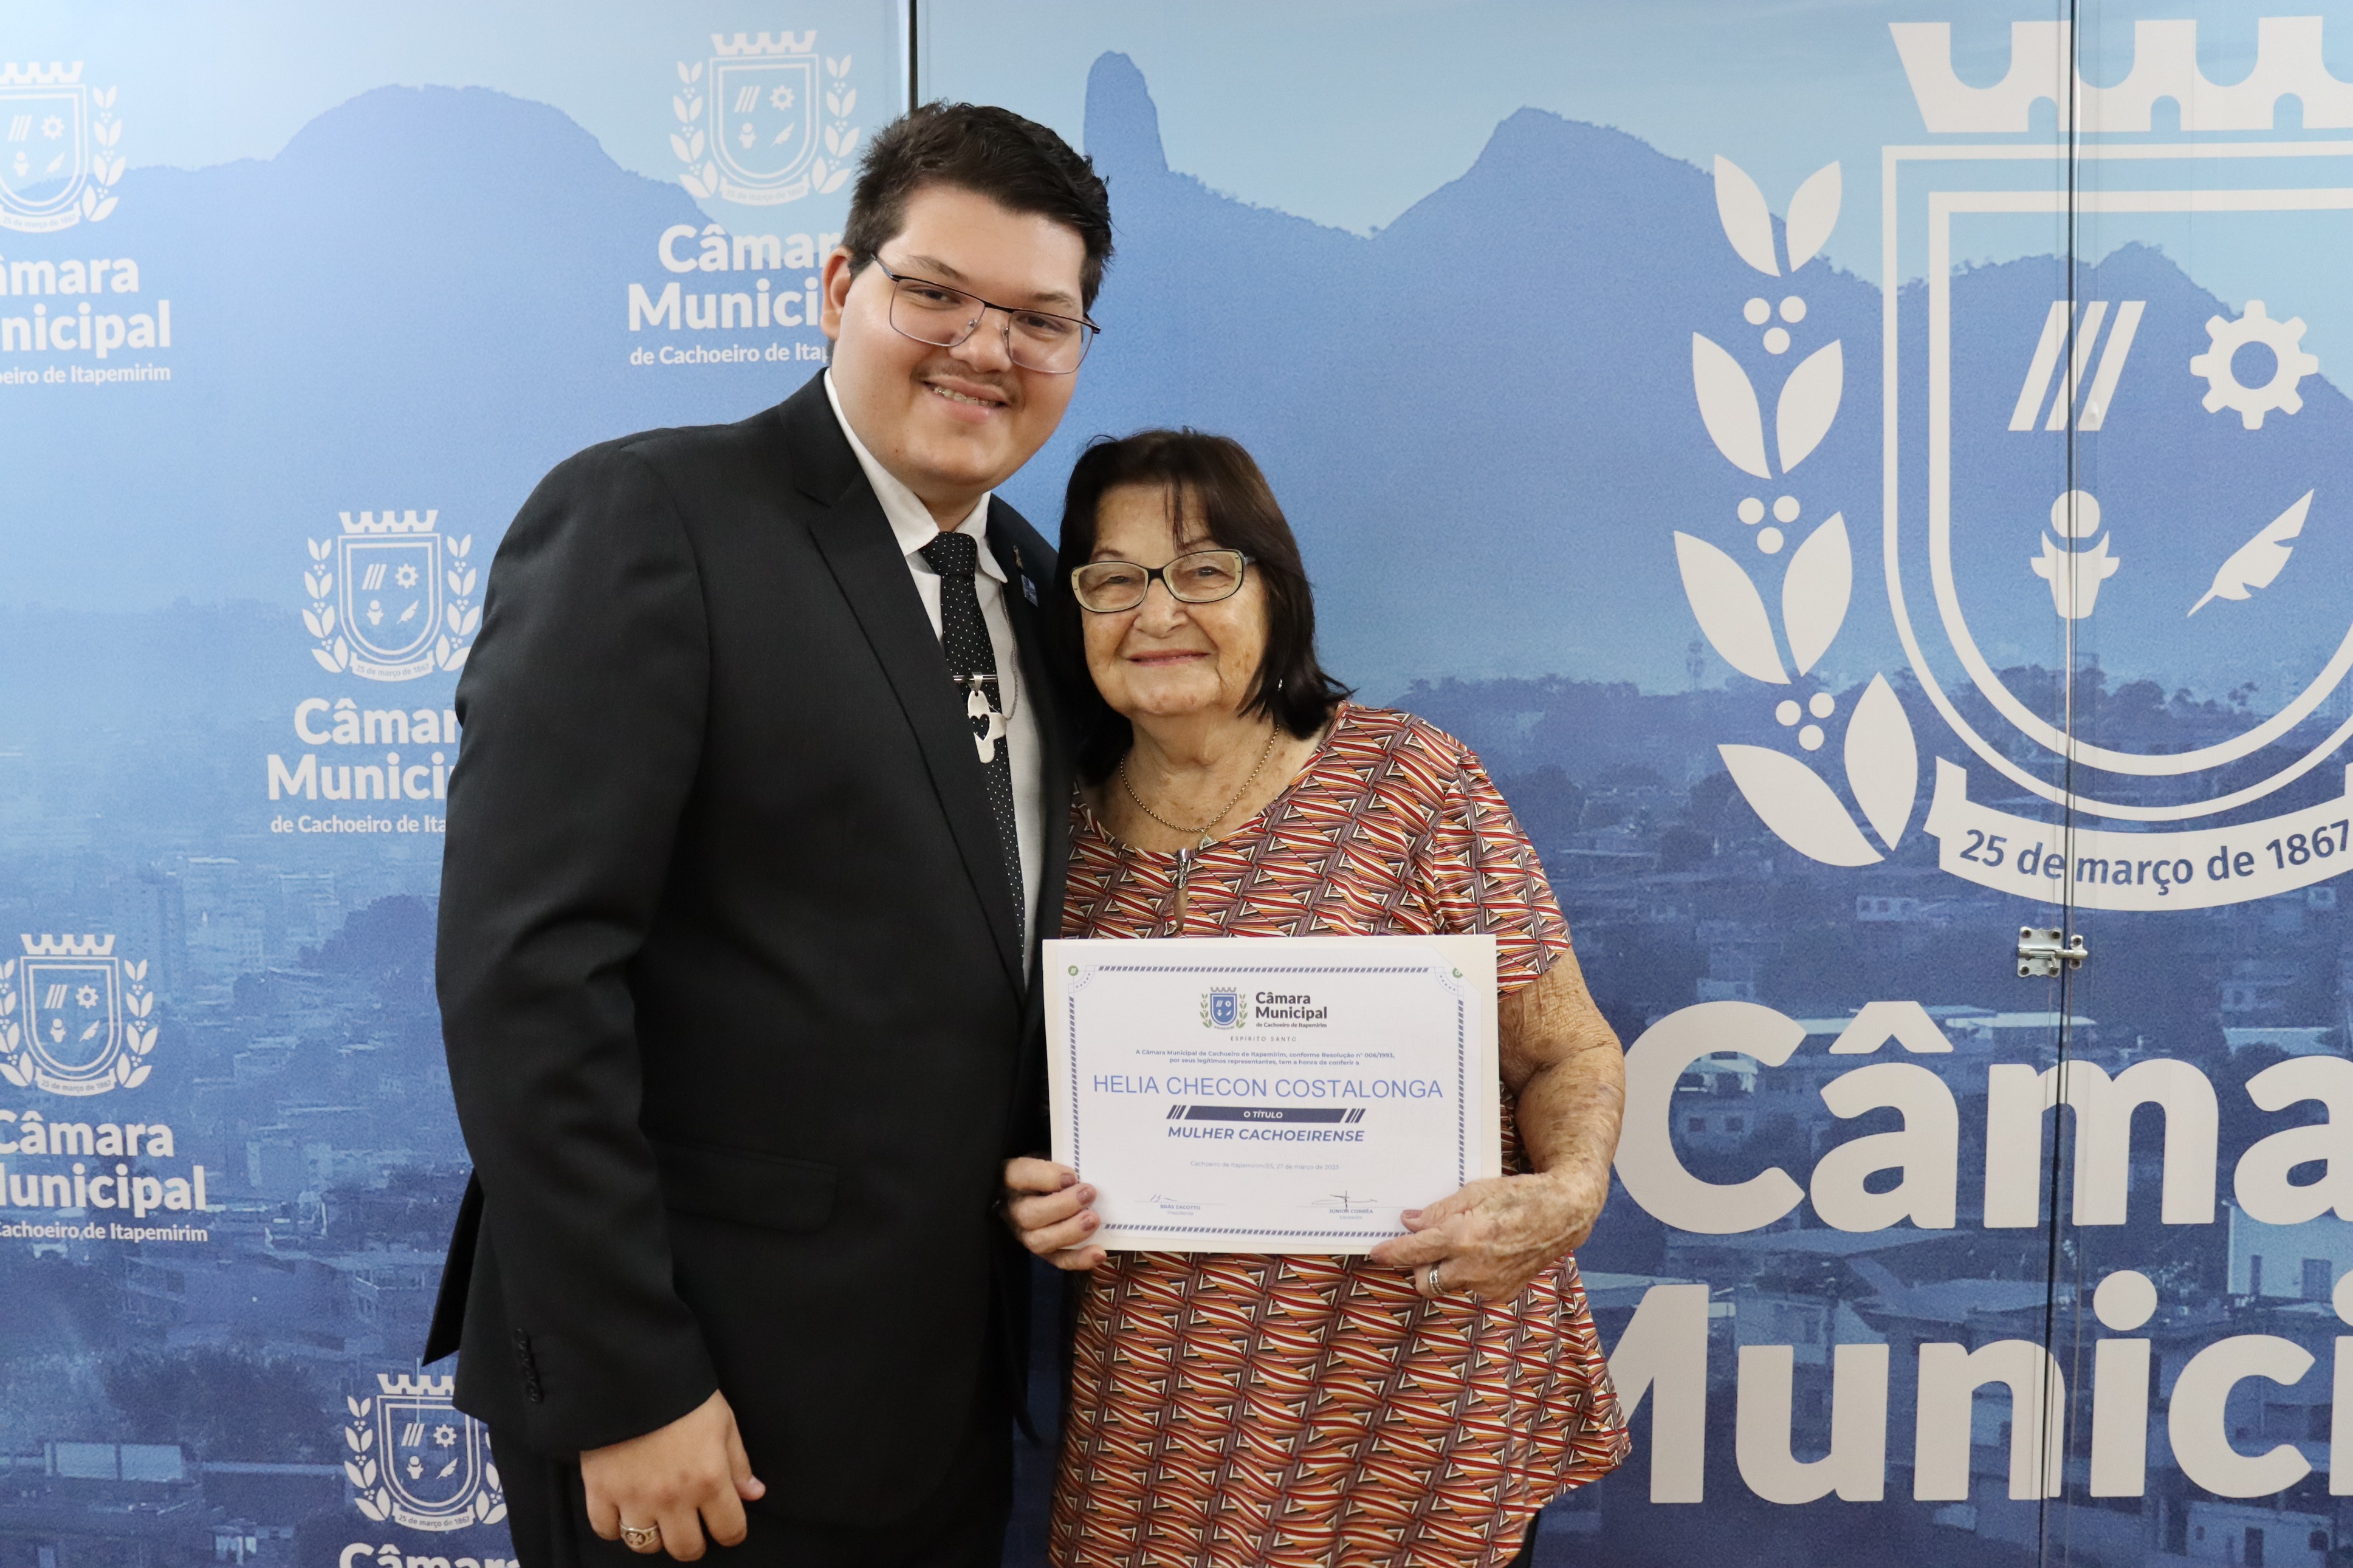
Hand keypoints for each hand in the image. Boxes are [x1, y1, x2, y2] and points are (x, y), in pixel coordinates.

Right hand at [581, 1389, 763, 1559]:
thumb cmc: (683, 1394)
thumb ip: (738, 1464)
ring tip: (657, 1515)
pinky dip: (614, 1526)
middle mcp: (673, 1497)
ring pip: (646, 1545)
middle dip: (693, 1542)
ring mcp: (634, 1497)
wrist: (632, 1371)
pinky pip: (606, 1530)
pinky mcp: (600, 1491)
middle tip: (691, 1526)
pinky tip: (624, 1509)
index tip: (726, 1525)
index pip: (729, 1530)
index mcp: (709, 1479)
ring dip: (654, 1535)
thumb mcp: (723, 1422)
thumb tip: (753, 1493)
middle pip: (686, 1549)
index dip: (731, 1531)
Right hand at [1002, 1157, 1104, 1270]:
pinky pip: (1057, 1260)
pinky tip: (1099, 1253)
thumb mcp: (1050, 1158)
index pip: (1018, 1175)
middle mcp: (1013, 1209)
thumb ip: (1062, 1162)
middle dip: (1061, 1206)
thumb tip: (1086, 1169)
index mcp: (1011, 1179)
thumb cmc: (1050, 1171)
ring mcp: (1025, 1234)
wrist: (1046, 1189)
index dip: (1044, 1177)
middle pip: (1027, 1214)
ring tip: (1094, 1219)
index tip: (1071, 1176)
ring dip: (1070, 1232)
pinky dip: (1079, 1259)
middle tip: (1089, 1194)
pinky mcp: (1043, 1252)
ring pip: (1039, 1241)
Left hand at [1366, 1168, 1606, 1302]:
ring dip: (1447, 1270)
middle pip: (1425, 1282)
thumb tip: (1409, 1222)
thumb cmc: (1520, 1196)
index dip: (1391, 1254)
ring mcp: (1490, 1285)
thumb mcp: (1475, 1192)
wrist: (1564, 1213)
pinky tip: (1486, 1255)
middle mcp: (1474, 1267)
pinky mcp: (1503, 1293)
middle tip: (1430, 1245)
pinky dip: (1470, 1275)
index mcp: (1463, 1237)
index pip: (1414, 1252)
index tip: (1376, 1253)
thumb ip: (1438, 1212)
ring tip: (1467, 1244)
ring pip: (1450, 1285)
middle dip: (1420, 1267)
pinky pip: (1472, 1289)